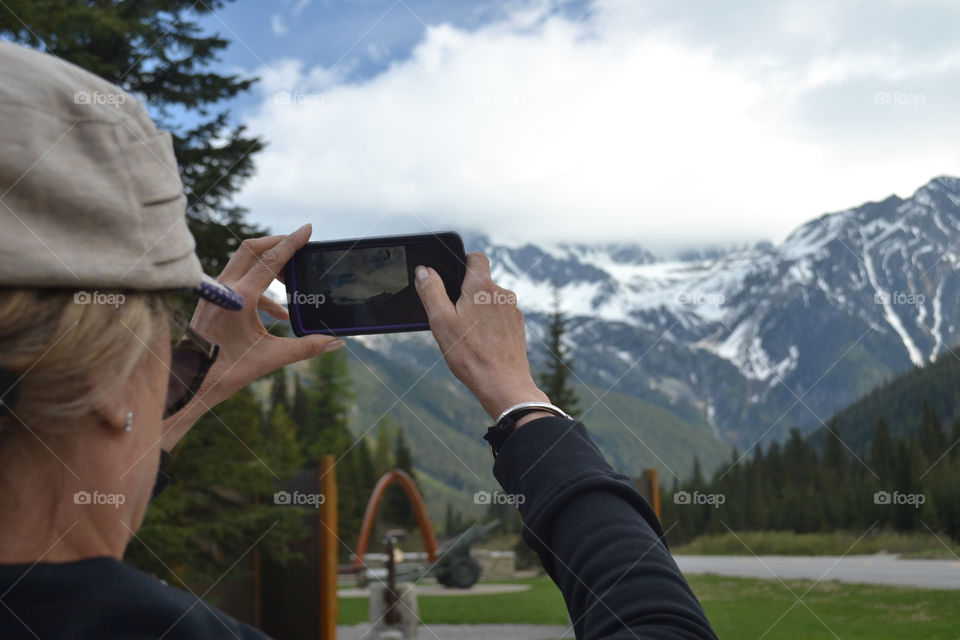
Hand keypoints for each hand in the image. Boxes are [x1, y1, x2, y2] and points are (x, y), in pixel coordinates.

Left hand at [160, 224, 344, 448]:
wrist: (190, 381)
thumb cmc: (225, 371)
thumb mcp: (270, 359)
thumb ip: (306, 348)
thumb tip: (335, 342)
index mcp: (240, 297)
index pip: (271, 259)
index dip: (292, 242)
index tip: (308, 229)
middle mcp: (226, 288)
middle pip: (252, 248)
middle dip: (278, 243)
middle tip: (300, 245)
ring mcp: (217, 292)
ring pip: (244, 262)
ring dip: (269, 264)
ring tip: (292, 278)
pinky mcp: (214, 300)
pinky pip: (240, 283)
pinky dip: (263, 290)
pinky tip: (281, 312)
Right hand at [414, 252, 550, 425]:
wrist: (503, 384)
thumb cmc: (470, 354)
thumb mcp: (441, 321)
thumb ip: (431, 290)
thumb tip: (424, 270)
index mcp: (481, 286)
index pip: (475, 257)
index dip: (462, 262)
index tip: (452, 278)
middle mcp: (502, 293)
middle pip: (481, 282)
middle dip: (466, 293)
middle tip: (453, 316)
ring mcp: (513, 311)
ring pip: (491, 301)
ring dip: (479, 310)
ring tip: (467, 334)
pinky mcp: (518, 327)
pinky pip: (500, 317)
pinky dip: (490, 325)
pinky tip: (481, 343)